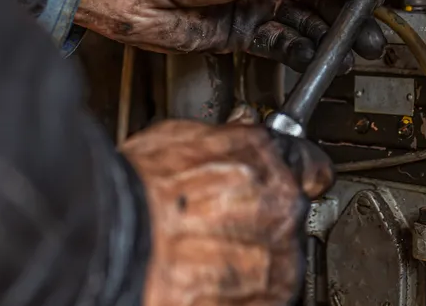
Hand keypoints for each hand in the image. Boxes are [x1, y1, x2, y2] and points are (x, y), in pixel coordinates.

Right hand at [121, 120, 332, 305]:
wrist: (114, 245)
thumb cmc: (135, 194)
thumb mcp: (178, 140)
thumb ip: (225, 142)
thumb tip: (236, 135)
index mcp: (265, 159)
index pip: (311, 166)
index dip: (297, 175)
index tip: (290, 181)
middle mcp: (281, 208)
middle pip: (289, 217)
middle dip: (260, 222)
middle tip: (216, 226)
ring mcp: (277, 260)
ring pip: (280, 262)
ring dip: (251, 263)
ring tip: (203, 259)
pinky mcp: (266, 302)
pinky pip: (265, 296)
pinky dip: (242, 295)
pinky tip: (205, 283)